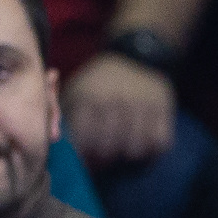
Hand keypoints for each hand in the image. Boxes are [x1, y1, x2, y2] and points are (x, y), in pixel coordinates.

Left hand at [61, 52, 177, 170]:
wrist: (135, 55)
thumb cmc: (98, 82)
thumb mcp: (75, 90)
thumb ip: (61, 114)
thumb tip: (54, 141)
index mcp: (89, 97)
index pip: (83, 140)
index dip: (82, 157)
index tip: (82, 162)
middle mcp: (115, 101)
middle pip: (107, 150)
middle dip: (101, 161)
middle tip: (99, 162)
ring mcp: (141, 105)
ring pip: (134, 151)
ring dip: (126, 158)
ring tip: (119, 154)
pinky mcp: (163, 108)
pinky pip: (159, 144)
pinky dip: (151, 152)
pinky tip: (140, 147)